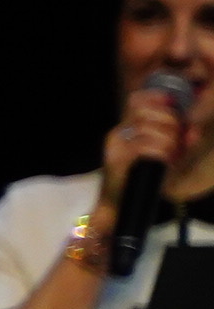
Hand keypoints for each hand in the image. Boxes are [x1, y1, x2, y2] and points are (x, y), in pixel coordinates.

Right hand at [101, 81, 197, 217]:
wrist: (118, 208)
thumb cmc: (140, 182)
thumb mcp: (157, 156)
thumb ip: (173, 141)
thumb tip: (193, 131)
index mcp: (123, 130)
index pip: (136, 101)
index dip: (157, 99)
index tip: (173, 107)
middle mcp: (116, 135)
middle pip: (148, 113)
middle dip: (171, 124)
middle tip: (178, 142)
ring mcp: (115, 147)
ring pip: (150, 129)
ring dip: (169, 141)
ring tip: (172, 155)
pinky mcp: (118, 161)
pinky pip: (146, 147)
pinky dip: (162, 152)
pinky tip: (166, 161)